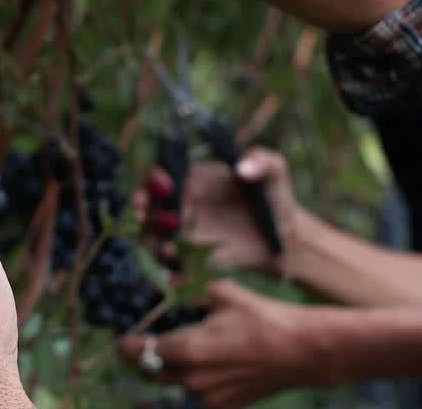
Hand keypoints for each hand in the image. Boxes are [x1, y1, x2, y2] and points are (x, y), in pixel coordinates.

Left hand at [118, 281, 341, 408]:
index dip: (125, 346)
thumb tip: (165, 278)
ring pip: (175, 383)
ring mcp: (208, 395)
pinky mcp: (224, 405)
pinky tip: (212, 364)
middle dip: (147, 358)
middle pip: (151, 372)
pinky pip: (198, 394)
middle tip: (148, 344)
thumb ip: (187, 288)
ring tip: (187, 350)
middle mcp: (192, 378)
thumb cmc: (262, 317)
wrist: (302, 351)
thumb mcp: (222, 293)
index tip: (121, 340)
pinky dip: (197, 380)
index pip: (138, 352)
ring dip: (173, 369)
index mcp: (187, 349)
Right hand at [132, 147, 303, 273]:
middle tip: (141, 211)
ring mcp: (182, 230)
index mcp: (191, 176)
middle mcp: (180, 201)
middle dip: (137, 204)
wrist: (283, 236)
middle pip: (144, 201)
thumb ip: (262, 161)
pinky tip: (173, 255)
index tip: (163, 182)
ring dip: (147, 235)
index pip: (160, 171)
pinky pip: (166, 259)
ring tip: (165, 239)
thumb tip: (242, 169)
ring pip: (148, 231)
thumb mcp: (274, 170)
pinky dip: (162, 259)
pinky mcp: (190, 255)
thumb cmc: (274, 195)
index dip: (153, 176)